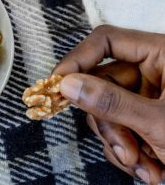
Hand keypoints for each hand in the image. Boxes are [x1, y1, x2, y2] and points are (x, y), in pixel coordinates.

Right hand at [54, 25, 164, 183]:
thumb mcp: (160, 122)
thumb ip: (111, 102)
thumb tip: (67, 85)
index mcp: (163, 54)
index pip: (105, 41)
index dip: (77, 60)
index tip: (57, 85)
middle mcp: (152, 70)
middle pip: (101, 84)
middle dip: (109, 125)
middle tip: (124, 153)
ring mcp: (147, 95)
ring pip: (105, 111)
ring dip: (119, 144)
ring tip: (146, 169)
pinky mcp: (145, 117)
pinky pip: (116, 127)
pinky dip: (127, 150)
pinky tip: (150, 169)